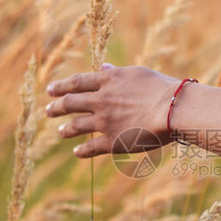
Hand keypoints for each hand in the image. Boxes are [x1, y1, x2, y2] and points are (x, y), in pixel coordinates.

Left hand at [46, 64, 178, 157]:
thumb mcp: (137, 74)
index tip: (50, 90)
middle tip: (48, 110)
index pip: (76, 82)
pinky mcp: (112, 141)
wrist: (172, 109)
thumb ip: (117, 73)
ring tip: (60, 131)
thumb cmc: (161, 88)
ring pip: (76, 126)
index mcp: (107, 82)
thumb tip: (103, 68)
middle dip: (56, 107)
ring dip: (65, 129)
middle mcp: (101, 101)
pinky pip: (91, 148)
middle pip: (70, 103)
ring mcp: (104, 122)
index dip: (61, 86)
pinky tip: (76, 152)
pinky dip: (82, 151)